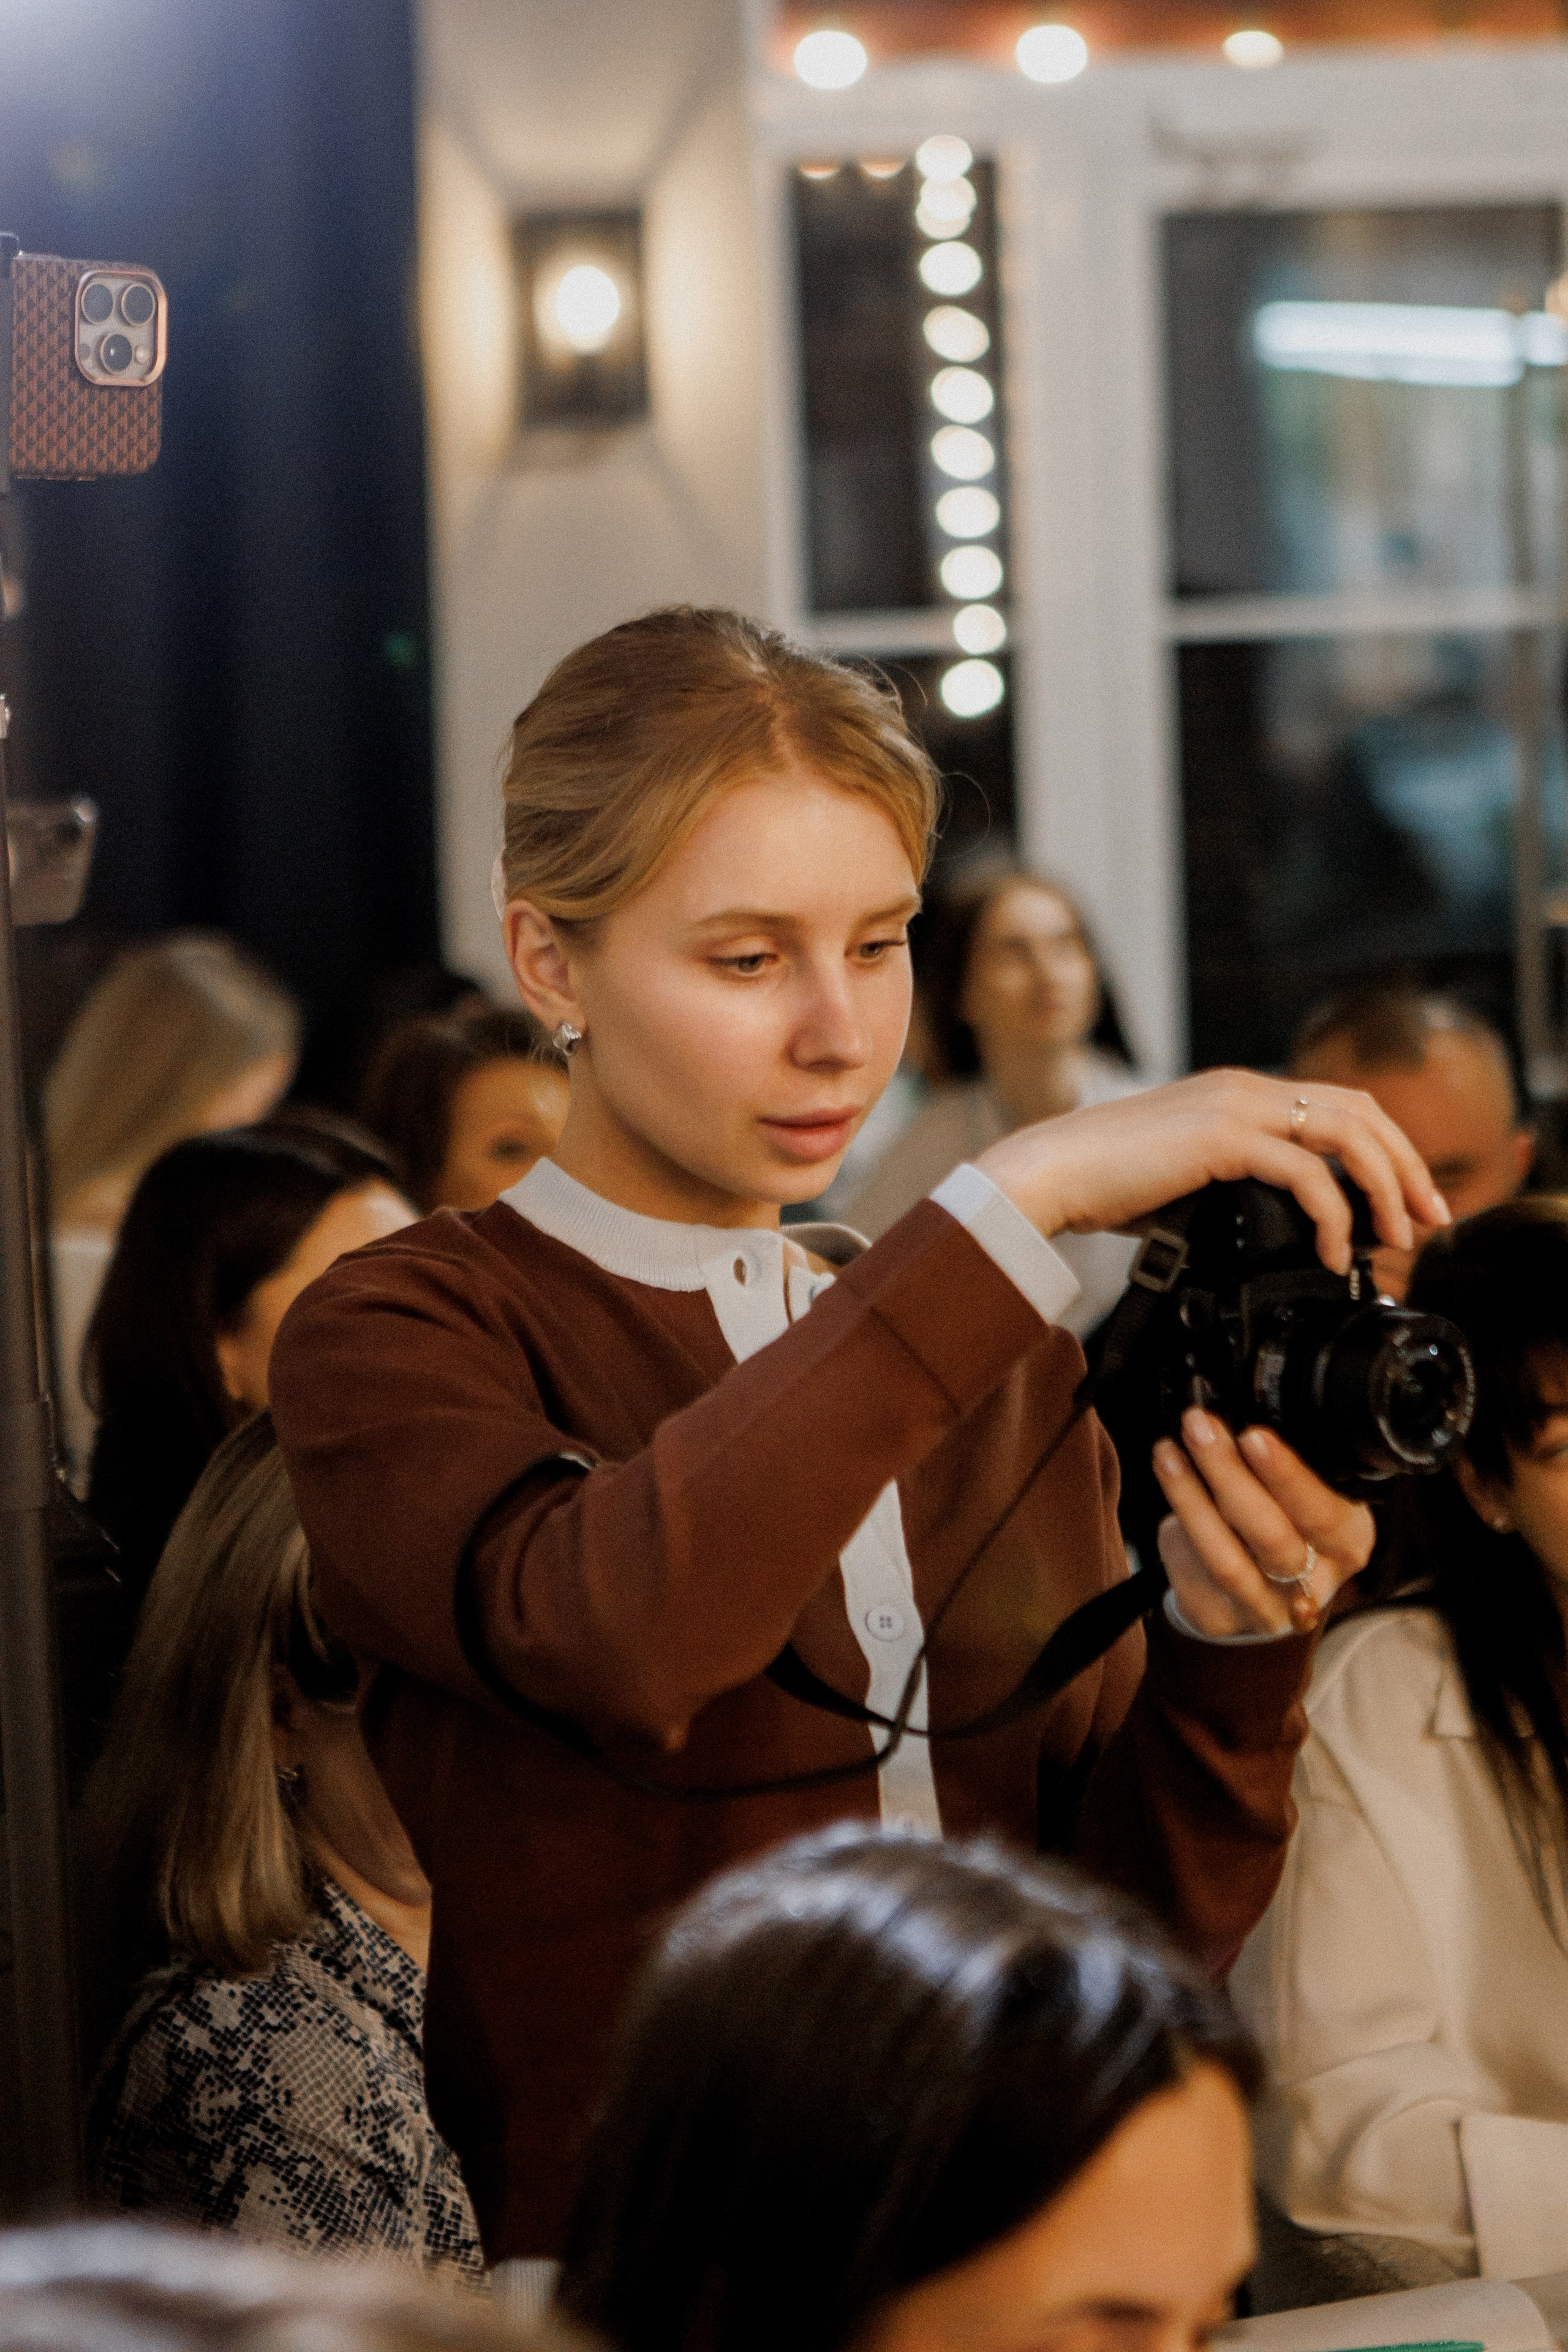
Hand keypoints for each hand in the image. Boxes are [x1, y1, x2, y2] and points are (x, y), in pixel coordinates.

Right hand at [975, 1067, 1448, 1276]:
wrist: (1050, 1173)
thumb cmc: (1104, 1185)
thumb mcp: (1185, 1179)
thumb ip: (1233, 1184)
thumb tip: (1276, 1226)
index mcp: (1240, 1094)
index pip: (1340, 1106)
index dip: (1386, 1150)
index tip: (1406, 1201)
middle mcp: (1246, 1089)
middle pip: (1361, 1111)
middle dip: (1406, 1166)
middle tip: (1428, 1218)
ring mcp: (1236, 1108)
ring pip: (1347, 1133)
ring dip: (1387, 1185)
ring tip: (1398, 1236)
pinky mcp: (1222, 1138)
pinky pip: (1306, 1172)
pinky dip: (1334, 1213)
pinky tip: (1333, 1250)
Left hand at [1152, 1410, 1375, 1636]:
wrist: (1259, 1591)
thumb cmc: (1286, 1524)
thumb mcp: (1307, 1495)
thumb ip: (1288, 1468)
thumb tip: (1246, 1412)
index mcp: (1347, 1542)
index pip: (1324, 1514)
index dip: (1287, 1477)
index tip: (1252, 1436)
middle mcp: (1314, 1584)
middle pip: (1272, 1536)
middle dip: (1229, 1474)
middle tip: (1200, 1427)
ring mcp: (1266, 1609)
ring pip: (1227, 1559)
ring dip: (1191, 1497)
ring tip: (1169, 1451)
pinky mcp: (1220, 1618)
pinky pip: (1193, 1571)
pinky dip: (1175, 1524)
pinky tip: (1168, 1480)